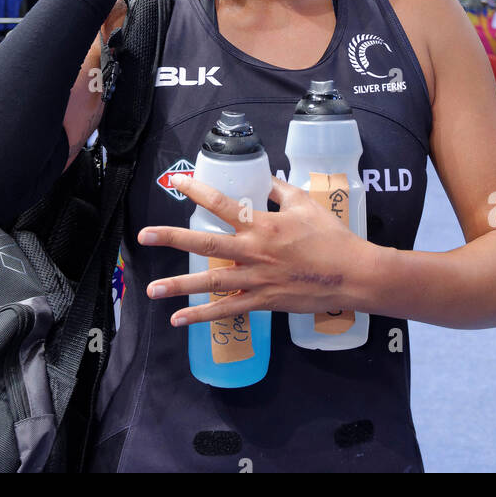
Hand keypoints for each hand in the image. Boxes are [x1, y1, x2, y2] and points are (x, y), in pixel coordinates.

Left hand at [137, 173, 375, 326]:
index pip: (222, 204)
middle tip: (144, 235)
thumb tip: (264, 177)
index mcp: (263, 224)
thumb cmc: (331, 237)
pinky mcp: (262, 301)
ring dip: (180, 285)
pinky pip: (227, 310)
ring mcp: (256, 279)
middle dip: (173, 238)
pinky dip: (202, 316)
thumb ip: (281, 190)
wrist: (351, 275)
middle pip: (206, 242)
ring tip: (152, 289)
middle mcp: (253, 251)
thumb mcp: (306, 205)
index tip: (175, 182)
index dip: (197, 191)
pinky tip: (179, 320)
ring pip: (211, 282)